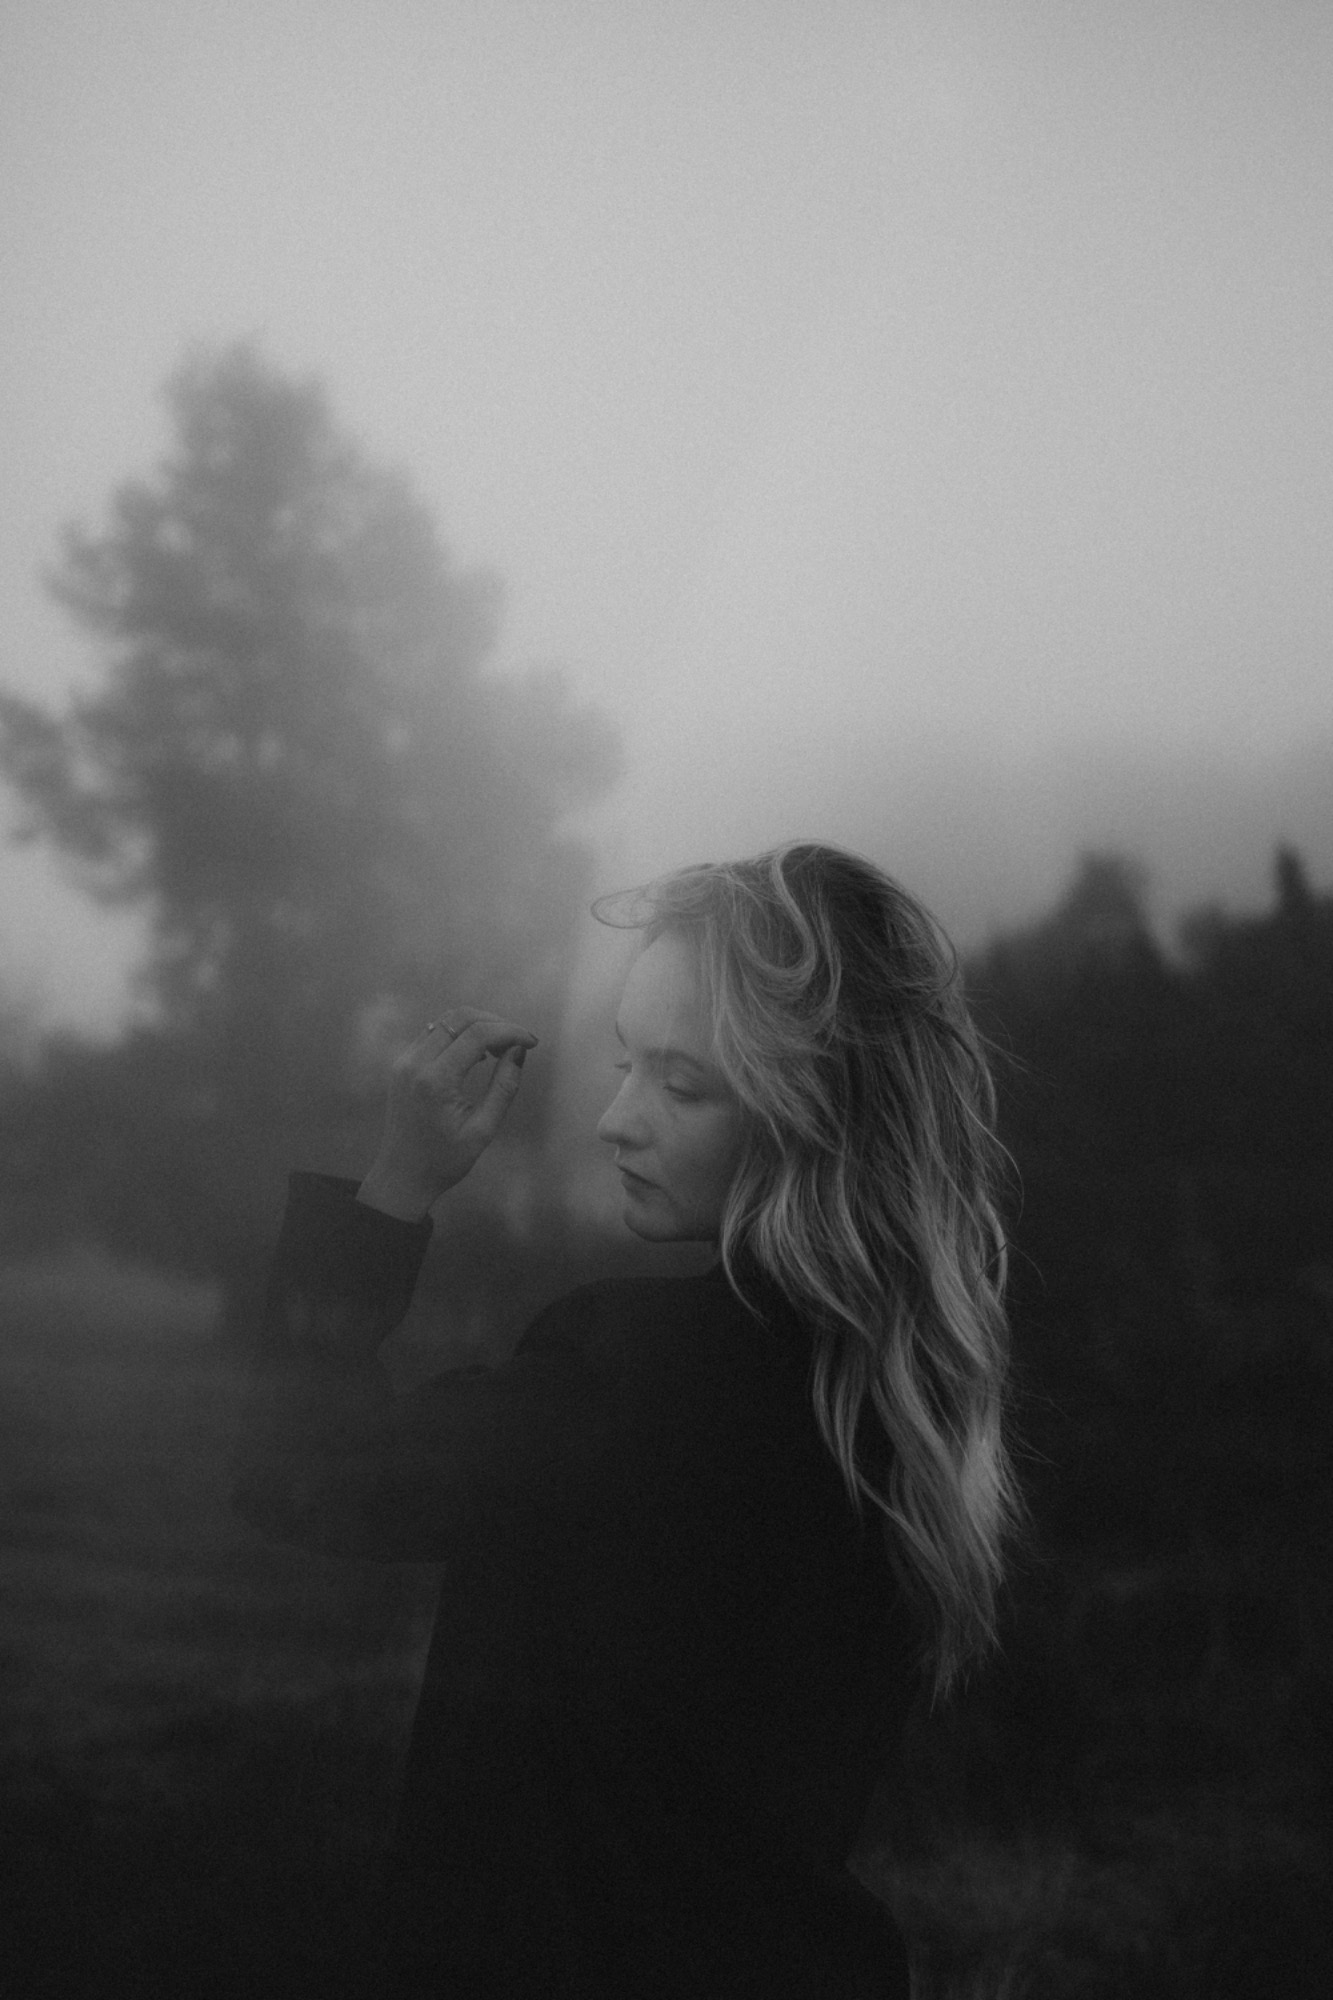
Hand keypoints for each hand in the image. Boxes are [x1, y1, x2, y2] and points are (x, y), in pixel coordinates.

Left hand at [357, 1009, 538, 1219]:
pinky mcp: (401, 1064)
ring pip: (446, 1020)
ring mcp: (404, 1061)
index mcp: (435, 1081)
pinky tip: (477, 1054)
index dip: (510, 1031)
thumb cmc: (444, 1161)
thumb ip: (504, 1087)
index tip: (532, 1042)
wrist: (402, 1176)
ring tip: (501, 1049)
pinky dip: (459, 1034)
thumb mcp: (483, 1130)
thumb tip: (518, 1051)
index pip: (477, 1035)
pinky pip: (433, 1033)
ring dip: (477, 1026)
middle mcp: (414, 1064)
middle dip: (496, 1022)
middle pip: (460, 1017)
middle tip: (518, 1043)